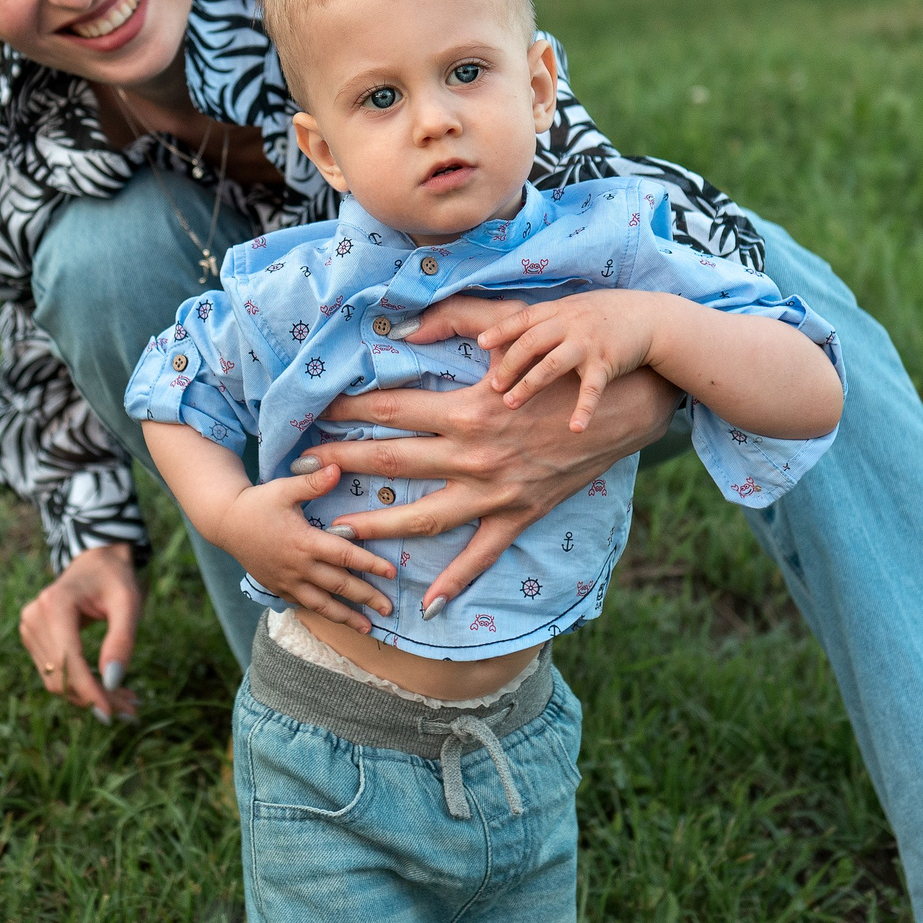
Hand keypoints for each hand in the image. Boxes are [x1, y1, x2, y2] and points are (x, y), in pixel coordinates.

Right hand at [17, 542, 140, 722]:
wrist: (96, 560)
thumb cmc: (115, 578)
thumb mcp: (128, 603)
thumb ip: (121, 641)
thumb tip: (112, 683)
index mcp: (54, 605)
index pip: (68, 661)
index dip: (89, 691)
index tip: (113, 713)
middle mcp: (34, 618)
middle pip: (61, 676)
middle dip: (95, 697)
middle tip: (131, 709)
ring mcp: (29, 629)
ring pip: (56, 681)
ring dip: (89, 696)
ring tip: (125, 701)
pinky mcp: (32, 639)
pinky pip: (54, 674)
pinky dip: (80, 687)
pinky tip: (107, 689)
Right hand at [204, 461, 396, 636]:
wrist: (225, 523)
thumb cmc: (257, 503)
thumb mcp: (284, 488)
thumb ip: (312, 482)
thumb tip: (336, 467)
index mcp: (304, 542)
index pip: (344, 556)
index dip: (370, 564)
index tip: (391, 572)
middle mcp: (298, 567)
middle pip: (339, 586)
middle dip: (366, 598)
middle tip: (389, 609)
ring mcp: (287, 581)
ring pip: (321, 604)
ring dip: (346, 617)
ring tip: (368, 628)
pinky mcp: (278, 588)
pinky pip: (303, 605)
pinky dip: (322, 613)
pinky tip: (337, 619)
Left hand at [309, 294, 677, 611]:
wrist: (622, 404)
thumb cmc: (564, 363)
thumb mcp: (513, 332)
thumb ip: (457, 320)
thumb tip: (406, 326)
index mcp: (468, 409)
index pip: (390, 410)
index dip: (347, 410)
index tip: (313, 412)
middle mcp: (474, 455)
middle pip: (392, 461)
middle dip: (341, 463)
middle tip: (300, 469)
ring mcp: (496, 492)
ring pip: (424, 517)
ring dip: (377, 526)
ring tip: (338, 531)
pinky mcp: (519, 514)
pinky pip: (481, 555)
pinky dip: (454, 580)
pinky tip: (426, 602)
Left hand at [478, 290, 666, 431]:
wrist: (650, 318)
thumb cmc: (606, 315)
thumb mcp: (574, 307)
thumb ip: (546, 319)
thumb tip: (509, 332)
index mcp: (558, 311)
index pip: (523, 319)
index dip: (501, 330)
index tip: (481, 344)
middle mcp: (569, 324)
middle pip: (530, 343)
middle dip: (509, 366)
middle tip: (492, 387)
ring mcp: (587, 343)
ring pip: (551, 365)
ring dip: (529, 385)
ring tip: (510, 403)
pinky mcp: (606, 363)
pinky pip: (591, 389)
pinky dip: (583, 409)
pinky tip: (574, 428)